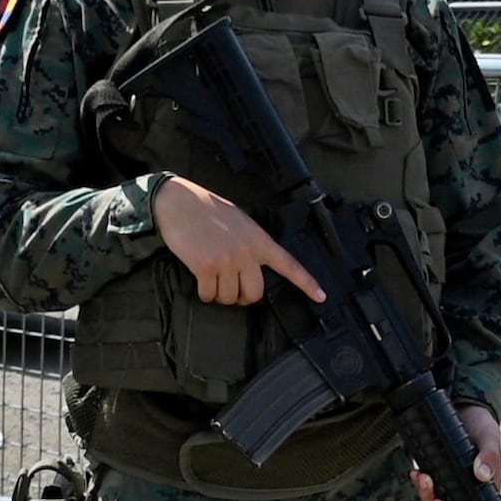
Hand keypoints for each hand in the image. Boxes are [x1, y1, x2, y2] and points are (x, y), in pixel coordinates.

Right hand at [152, 175, 323, 310]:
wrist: (179, 202)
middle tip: (232, 288)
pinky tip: (201, 280)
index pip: (289, 264)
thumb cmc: (206, 210)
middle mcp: (247, 252)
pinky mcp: (205, 267)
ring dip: (220, 294)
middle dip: (242, 296)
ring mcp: (227, 260)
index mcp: (259, 240)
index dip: (307, 283)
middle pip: (255, 293)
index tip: (321, 296)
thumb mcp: (240, 222)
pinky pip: (209, 295)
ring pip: (230, 298)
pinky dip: (204, 293)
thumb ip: (251, 244)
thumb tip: (252, 268)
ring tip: (213, 278)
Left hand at [415, 401, 500, 500]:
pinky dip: (419, 482)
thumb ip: (489, 457)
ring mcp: (449, 483)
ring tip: (423, 478)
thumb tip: (482, 476)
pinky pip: (425, 485)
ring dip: (427, 495)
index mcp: (484, 491)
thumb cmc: (483, 426)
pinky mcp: (435, 471)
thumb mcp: (490, 438)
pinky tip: (415, 472)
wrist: (466, 407)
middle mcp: (465, 492)